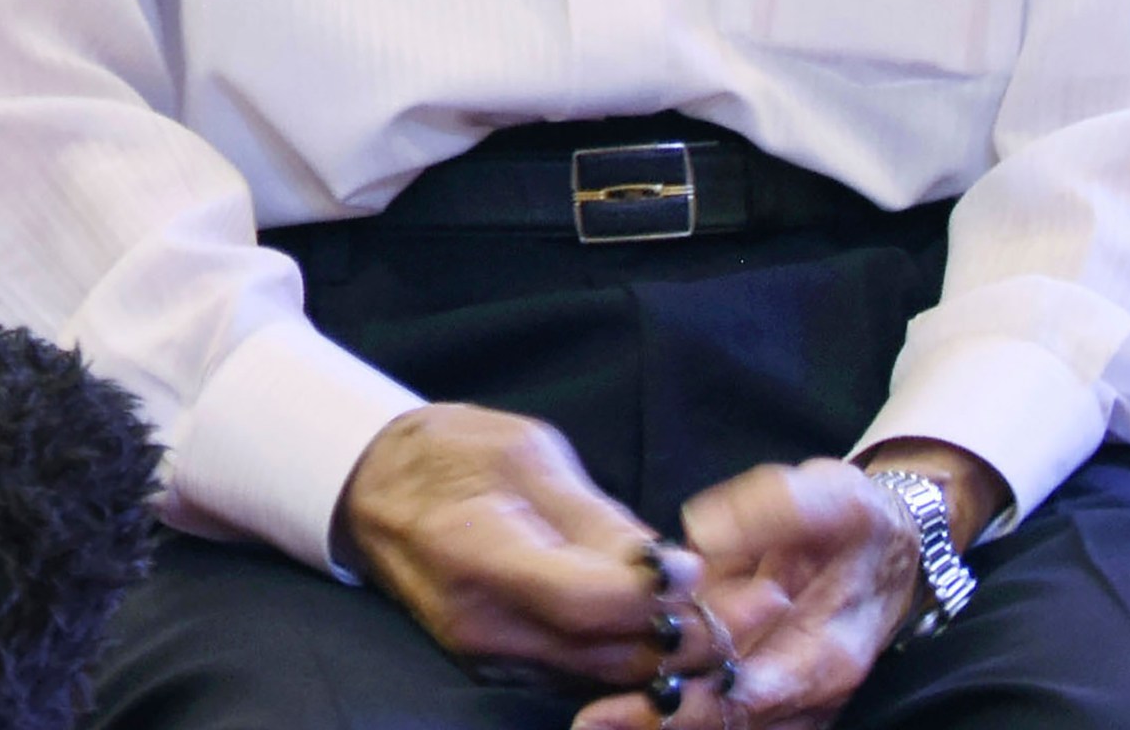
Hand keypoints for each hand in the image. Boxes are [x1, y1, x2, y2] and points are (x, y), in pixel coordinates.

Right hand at [339, 401, 704, 688]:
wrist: (373, 493)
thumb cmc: (449, 452)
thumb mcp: (524, 452)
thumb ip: (591, 515)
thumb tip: (662, 562)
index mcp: (478, 557)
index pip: (580, 601)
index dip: (650, 591)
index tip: (699, 566)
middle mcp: (485, 627)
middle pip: (603, 655)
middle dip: (686, 633)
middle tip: (757, 602)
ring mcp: (491, 660)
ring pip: (601, 677)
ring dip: (671, 652)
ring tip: (736, 615)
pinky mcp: (502, 670)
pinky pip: (581, 675)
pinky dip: (634, 656)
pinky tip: (679, 625)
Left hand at [573, 459, 917, 729]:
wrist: (892, 551)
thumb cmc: (858, 522)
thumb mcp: (830, 496)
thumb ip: (770, 510)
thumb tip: (700, 531)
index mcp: (824, 654)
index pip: (750, 695)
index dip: (693, 700)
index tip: (641, 694)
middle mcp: (807, 697)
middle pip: (728, 725)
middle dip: (659, 724)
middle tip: (592, 721)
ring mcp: (788, 704)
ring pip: (723, 729)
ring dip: (661, 726)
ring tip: (596, 722)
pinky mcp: (767, 696)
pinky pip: (724, 718)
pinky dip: (679, 715)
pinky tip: (625, 711)